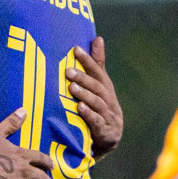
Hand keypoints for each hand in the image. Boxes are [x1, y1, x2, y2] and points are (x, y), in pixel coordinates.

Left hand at [68, 37, 122, 158]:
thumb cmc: (99, 109)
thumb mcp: (98, 88)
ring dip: (85, 94)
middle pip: (98, 87)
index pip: (98, 72)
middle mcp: (110, 101)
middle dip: (84, 78)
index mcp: (106, 89)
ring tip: (71, 87)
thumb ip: (97, 65)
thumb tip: (97, 38)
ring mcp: (109, 117)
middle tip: (67, 71)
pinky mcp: (105, 132)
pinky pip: (97, 122)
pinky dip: (89, 115)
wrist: (108, 141)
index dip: (88, 60)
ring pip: (98, 103)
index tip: (75, 49)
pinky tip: (79, 108)